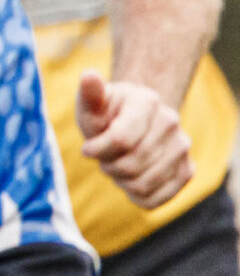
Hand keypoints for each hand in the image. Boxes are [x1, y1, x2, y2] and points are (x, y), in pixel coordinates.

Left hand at [79, 71, 192, 208]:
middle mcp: (171, 124)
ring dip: (121, 181)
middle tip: (106, 157)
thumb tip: (89, 75)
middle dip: (108, 166)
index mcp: (147, 102)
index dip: (96, 151)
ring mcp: (183, 148)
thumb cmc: (106, 114)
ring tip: (119, 164)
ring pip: (142, 185)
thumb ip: (90, 95)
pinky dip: (136, 195)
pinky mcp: (187, 172)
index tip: (87, 148)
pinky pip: (157, 200)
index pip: (120, 140)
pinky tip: (132, 179)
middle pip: (129, 166)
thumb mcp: (93, 105)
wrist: (135, 122)